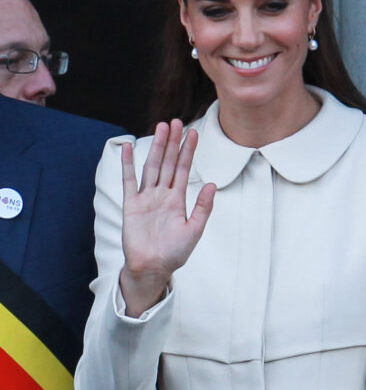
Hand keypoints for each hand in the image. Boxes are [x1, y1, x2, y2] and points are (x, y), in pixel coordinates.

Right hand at [119, 120, 215, 316]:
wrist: (153, 267)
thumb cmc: (175, 252)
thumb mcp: (194, 229)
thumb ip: (203, 207)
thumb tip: (211, 184)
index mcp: (177, 199)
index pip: (183, 168)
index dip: (188, 151)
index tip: (193, 132)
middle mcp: (161, 194)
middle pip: (167, 162)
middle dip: (172, 142)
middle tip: (175, 121)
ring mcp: (146, 198)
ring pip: (151, 166)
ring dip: (156, 147)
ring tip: (160, 127)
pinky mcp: (131, 205)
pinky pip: (129, 181)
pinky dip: (128, 164)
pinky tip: (129, 148)